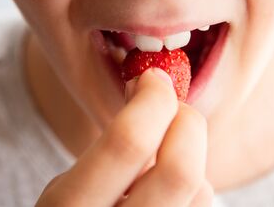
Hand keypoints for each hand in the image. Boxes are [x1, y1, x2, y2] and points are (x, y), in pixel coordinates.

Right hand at [35, 68, 212, 206]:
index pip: (128, 142)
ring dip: (188, 161)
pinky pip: (203, 205)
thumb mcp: (69, 188)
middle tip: (172, 108)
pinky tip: (166, 194)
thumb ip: (110, 153)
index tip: (152, 79)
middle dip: (185, 121)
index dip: (151, 99)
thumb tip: (158, 95)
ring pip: (200, 191)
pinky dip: (194, 188)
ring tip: (157, 165)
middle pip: (180, 170)